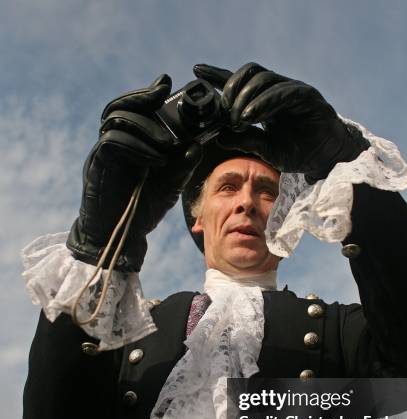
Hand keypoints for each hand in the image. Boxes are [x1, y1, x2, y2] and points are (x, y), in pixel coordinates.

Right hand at [67, 75, 201, 271]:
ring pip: (115, 119)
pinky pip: (112, 142)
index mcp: (132, 143)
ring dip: (144, 126)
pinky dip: (136, 146)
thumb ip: (182, 165)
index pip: (134, 108)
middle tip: (163, 98)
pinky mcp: (97, 165)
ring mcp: (104, 153)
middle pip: (120, 106)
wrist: (120, 236)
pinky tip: (155, 160)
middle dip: (142, 98)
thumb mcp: (171, 185)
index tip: (166, 84)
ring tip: (167, 144)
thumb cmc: (143, 209)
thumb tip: (198, 145)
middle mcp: (115, 143)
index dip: (147, 93)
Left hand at [193, 62, 368, 180]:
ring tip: (237, 119)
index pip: (239, 81)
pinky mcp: (306, 95)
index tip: (197, 71)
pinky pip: (282, 91)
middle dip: (232, 91)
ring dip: (245, 98)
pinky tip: (251, 115)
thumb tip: (218, 136)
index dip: (218, 75)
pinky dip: (264, 102)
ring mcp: (292, 90)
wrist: (325, 158)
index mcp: (265, 100)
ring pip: (263, 79)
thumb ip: (245, 140)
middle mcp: (277, 90)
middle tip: (224, 114)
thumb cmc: (298, 153)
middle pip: (248, 74)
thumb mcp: (266, 150)